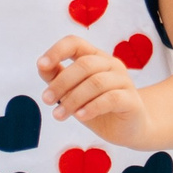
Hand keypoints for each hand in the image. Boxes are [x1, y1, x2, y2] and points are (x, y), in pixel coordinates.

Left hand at [37, 33, 153, 149]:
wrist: (126, 128)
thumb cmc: (96, 106)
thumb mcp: (72, 91)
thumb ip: (57, 77)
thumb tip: (42, 65)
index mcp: (94, 58)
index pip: (75, 43)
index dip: (57, 51)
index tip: (41, 65)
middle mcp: (111, 65)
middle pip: (84, 64)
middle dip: (61, 82)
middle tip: (47, 100)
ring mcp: (123, 81)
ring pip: (96, 82)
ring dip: (73, 99)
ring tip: (58, 115)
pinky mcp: (131, 100)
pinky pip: (111, 98)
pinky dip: (92, 107)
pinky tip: (80, 116)